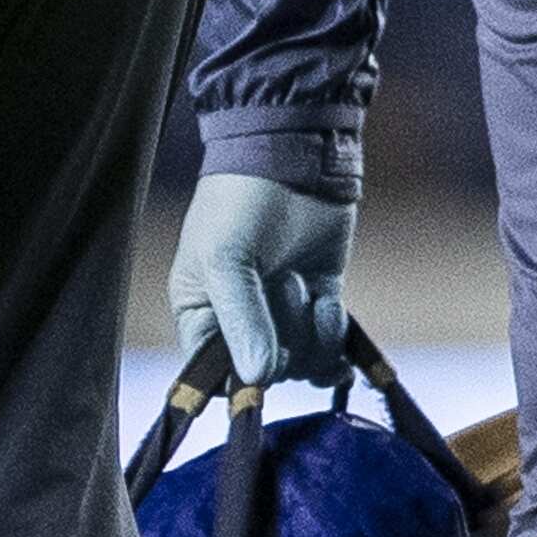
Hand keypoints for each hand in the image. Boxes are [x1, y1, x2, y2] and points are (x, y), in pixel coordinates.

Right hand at [166, 170, 354, 386]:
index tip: (257, 369)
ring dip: (312, 334)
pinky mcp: (321, 299)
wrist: (292, 154)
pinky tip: (329, 305)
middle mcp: (240, 323)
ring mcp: (284, 313)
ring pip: (303, 364)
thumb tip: (258, 380)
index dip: (236, 381)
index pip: (212, 376)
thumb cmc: (239, 205)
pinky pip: (331, 343)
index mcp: (201, 317)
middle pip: (265, 373)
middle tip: (285, 287)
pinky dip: (335, 334)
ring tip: (306, 288)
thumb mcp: (226, 263)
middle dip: (282, 340)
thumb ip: (242, 322)